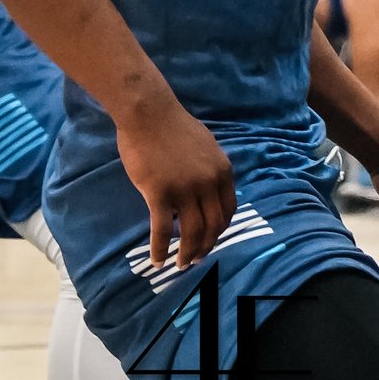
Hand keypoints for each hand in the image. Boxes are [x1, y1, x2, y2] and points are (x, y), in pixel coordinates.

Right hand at [119, 95, 236, 277]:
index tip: (211, 240)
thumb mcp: (206, 148)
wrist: (150, 114)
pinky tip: (157, 261)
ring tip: (179, 265)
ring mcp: (185, 189)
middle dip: (205, 247)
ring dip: (187, 254)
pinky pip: (162, 231)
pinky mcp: (159, 194)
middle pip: (213, 226)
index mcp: (222, 171)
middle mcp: (208, 183)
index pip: (228, 210)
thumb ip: (210, 172)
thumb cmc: (174, 129)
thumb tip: (208, 194)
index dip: (220, 230)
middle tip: (195, 260)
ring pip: (191, 233)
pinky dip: (161, 250)